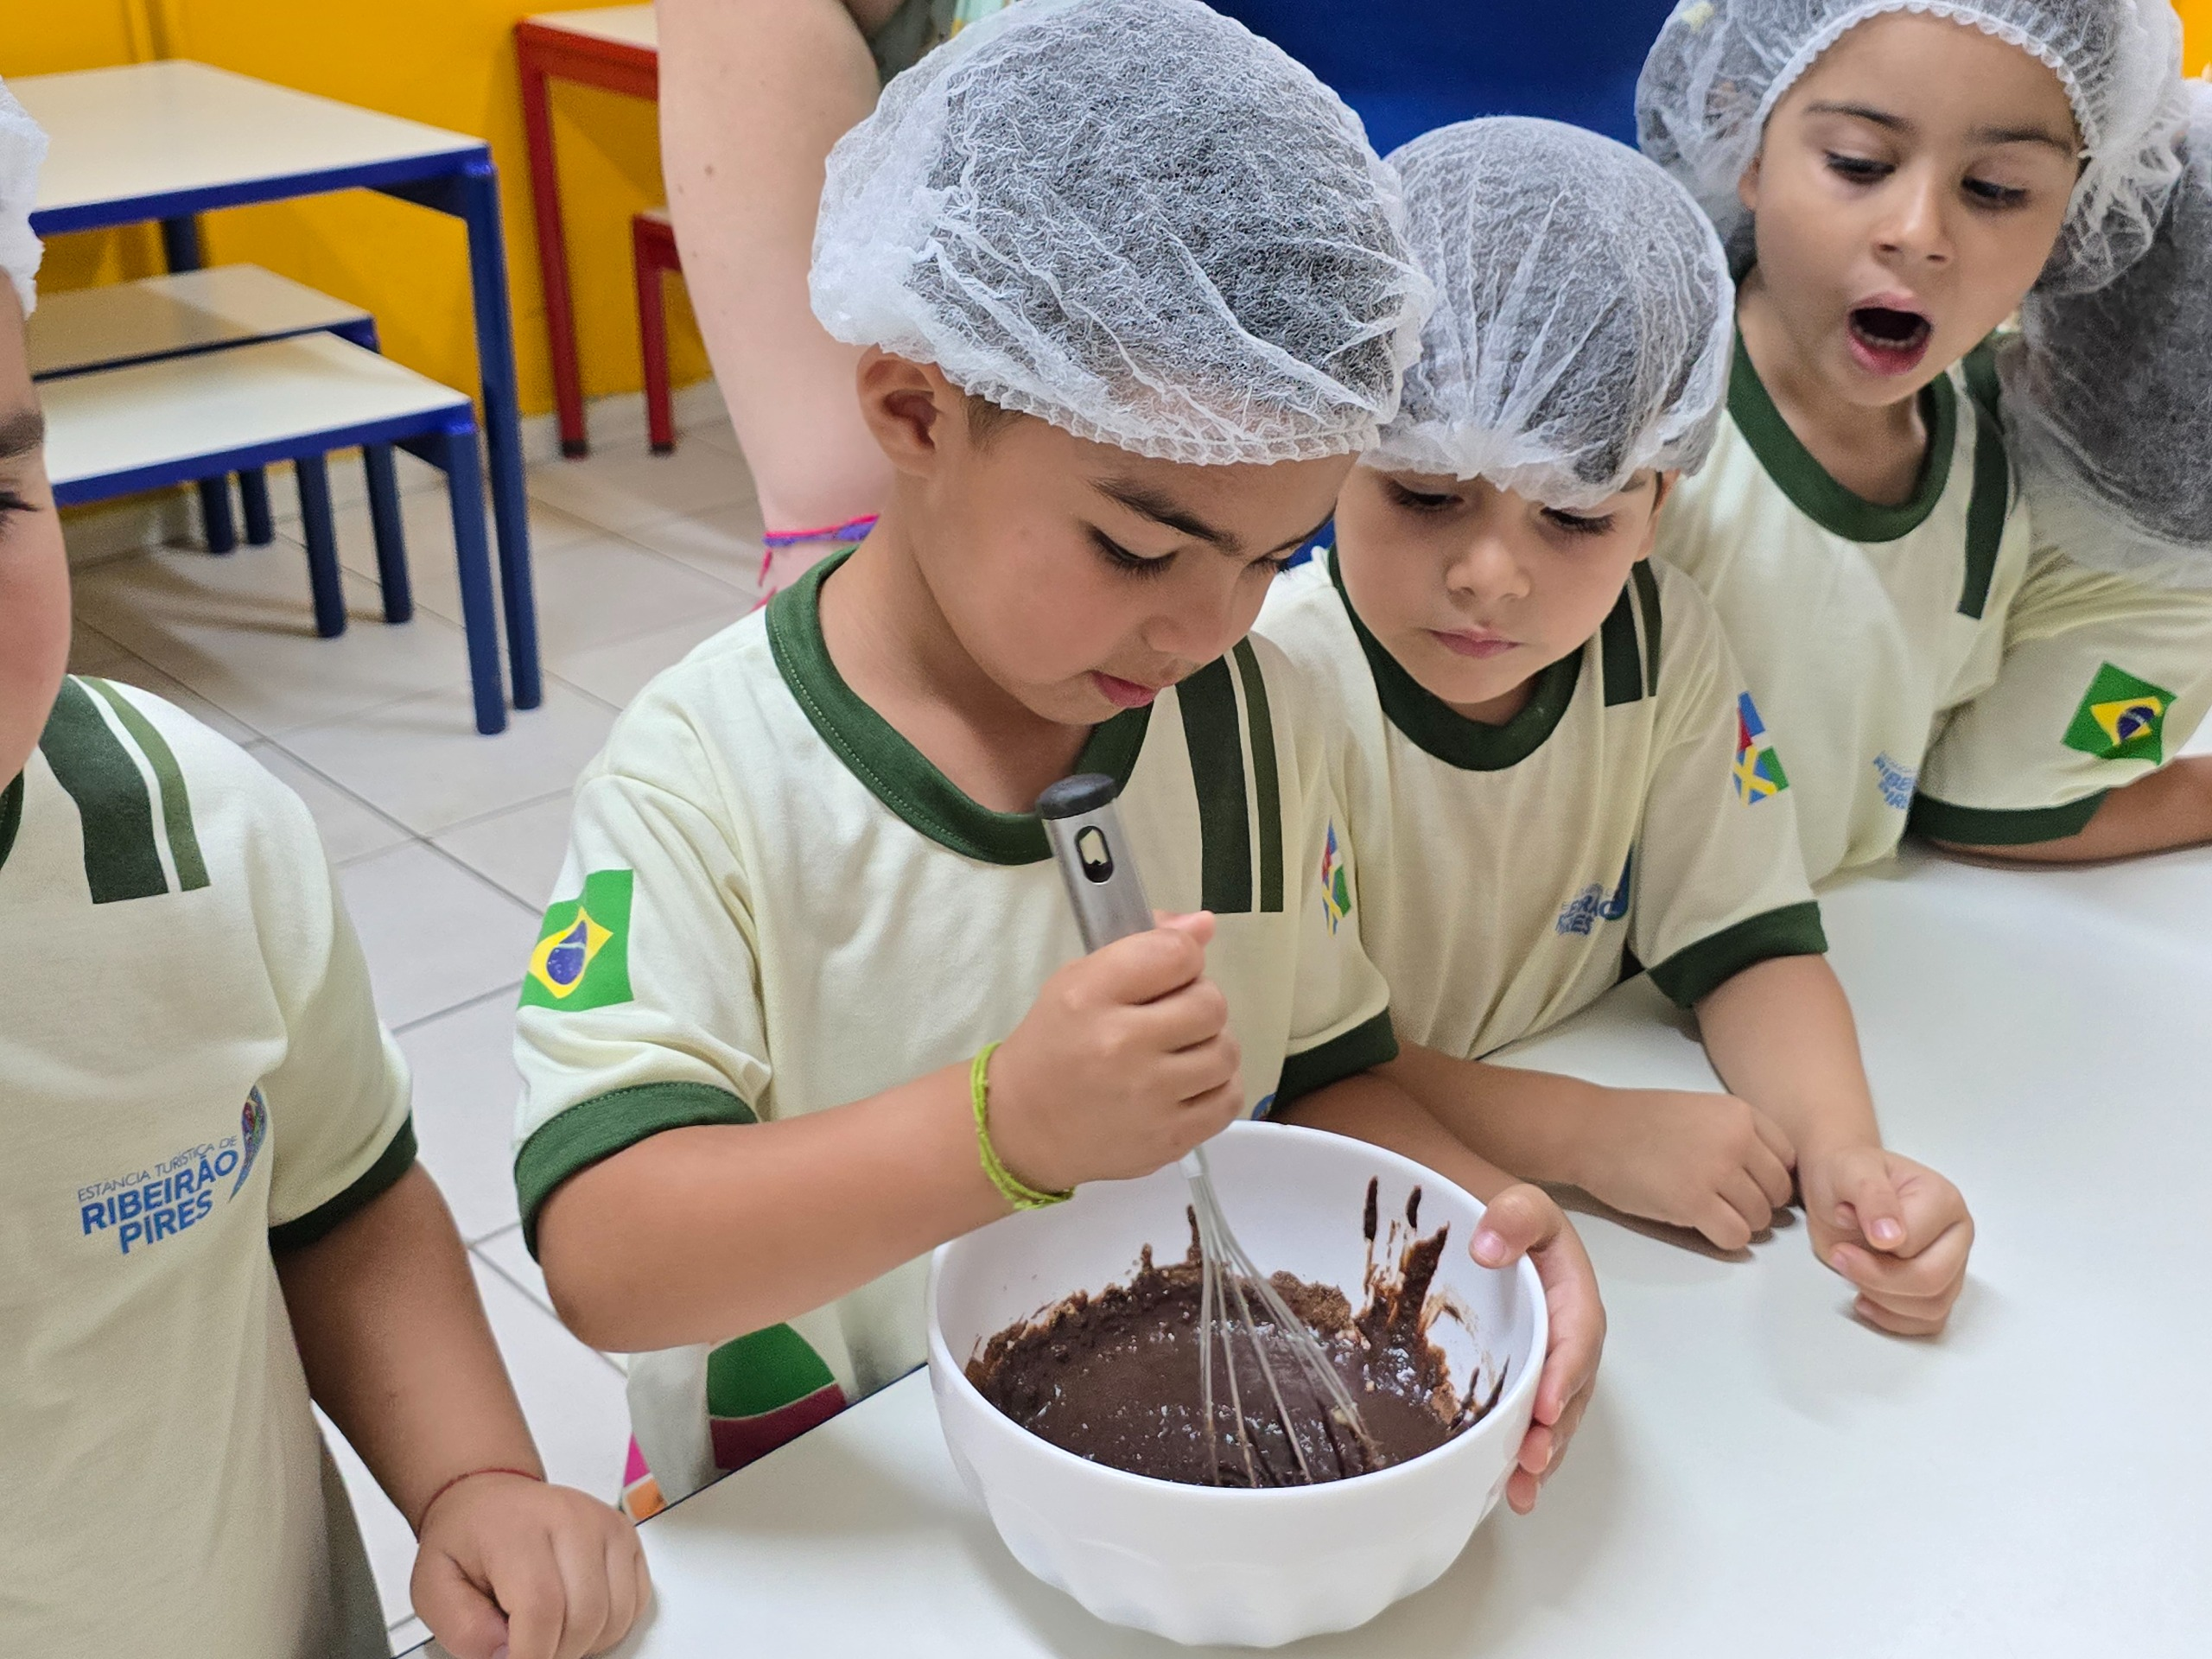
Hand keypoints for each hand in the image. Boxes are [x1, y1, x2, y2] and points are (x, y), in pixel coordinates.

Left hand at [412, 1472, 650, 1658]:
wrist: (489, 1498)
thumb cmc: (466, 1538)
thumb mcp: (433, 1585)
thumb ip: (461, 1627)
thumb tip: (504, 1656)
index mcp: (518, 1529)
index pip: (541, 1609)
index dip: (531, 1657)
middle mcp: (570, 1520)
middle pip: (584, 1617)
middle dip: (556, 1654)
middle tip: (527, 1650)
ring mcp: (604, 1526)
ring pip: (614, 1616)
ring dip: (584, 1642)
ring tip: (549, 1631)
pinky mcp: (625, 1536)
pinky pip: (635, 1603)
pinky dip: (609, 1625)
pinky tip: (577, 1616)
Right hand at [986, 912, 1241, 1191]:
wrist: (1023, 1128)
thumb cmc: (1054, 1046)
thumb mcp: (1078, 981)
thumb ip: (1143, 946)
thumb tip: (1205, 925)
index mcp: (1090, 996)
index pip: (1177, 954)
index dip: (1182, 957)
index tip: (1168, 974)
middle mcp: (1120, 1045)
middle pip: (1211, 1004)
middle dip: (1198, 1003)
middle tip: (1171, 1017)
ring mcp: (1148, 1098)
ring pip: (1226, 1051)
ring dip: (1210, 1046)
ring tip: (1179, 1052)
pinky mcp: (1169, 1139)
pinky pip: (1228, 1099)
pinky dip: (1216, 1086)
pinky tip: (1188, 1083)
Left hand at [1469, 1185, 1603, 1514]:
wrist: (1473, 1222)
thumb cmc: (1500, 1216)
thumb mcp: (1518, 1202)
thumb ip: (1515, 1215)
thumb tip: (1490, 1248)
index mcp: (1573, 1295)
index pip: (1578, 1337)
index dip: (1565, 1375)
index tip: (1546, 1407)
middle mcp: (1567, 1336)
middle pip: (1571, 1389)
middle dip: (1556, 1430)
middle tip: (1532, 1461)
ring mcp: (1545, 1362)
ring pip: (1555, 1415)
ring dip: (1543, 1454)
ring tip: (1522, 1488)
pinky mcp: (1522, 1378)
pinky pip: (1532, 1420)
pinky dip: (1523, 1456)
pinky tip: (1511, 1490)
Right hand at [1576, 1086, 1795, 1250]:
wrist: (1590, 1130)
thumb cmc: (1637, 1123)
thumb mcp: (1700, 1110)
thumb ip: (1737, 1134)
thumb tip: (1767, 1175)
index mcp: (1739, 1113)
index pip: (1787, 1159)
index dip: (1769, 1177)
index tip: (1749, 1184)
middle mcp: (1735, 1139)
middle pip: (1777, 1193)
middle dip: (1757, 1204)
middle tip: (1726, 1203)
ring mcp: (1715, 1171)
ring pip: (1759, 1218)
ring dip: (1739, 1223)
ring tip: (1709, 1212)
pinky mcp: (1693, 1202)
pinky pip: (1735, 1237)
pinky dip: (1724, 1238)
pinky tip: (1701, 1224)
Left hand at [1801, 1143, 1972, 1335]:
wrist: (1838, 1187)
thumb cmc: (1847, 1174)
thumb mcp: (1850, 1171)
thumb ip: (1873, 1199)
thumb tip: (1891, 1237)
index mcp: (1944, 1200)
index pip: (1915, 1244)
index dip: (1873, 1246)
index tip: (1842, 1219)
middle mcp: (1956, 1235)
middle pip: (1932, 1280)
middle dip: (1877, 1278)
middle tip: (1840, 1256)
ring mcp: (1951, 1264)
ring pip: (1932, 1307)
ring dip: (1883, 1299)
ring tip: (1851, 1269)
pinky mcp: (1937, 1288)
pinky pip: (1928, 1321)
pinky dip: (1893, 1319)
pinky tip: (1863, 1298)